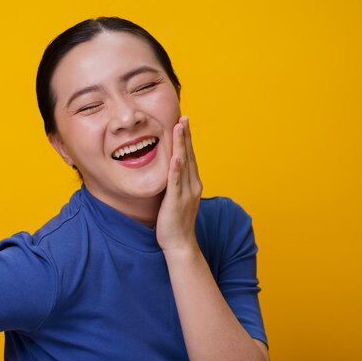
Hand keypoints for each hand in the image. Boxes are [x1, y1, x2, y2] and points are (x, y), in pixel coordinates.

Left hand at [156, 116, 202, 251]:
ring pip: (184, 164)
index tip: (183, 122)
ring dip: (182, 144)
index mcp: (192, 184)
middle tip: (184, 116)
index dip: (186, 139)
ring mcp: (186, 193)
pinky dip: (177, 168)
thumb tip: (168, 171)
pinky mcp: (176, 202)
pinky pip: (176, 182)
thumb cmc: (175, 222)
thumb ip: (175, 183)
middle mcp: (192, 185)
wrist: (180, 244)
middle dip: (186, 135)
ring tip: (180, 127)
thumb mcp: (176, 198)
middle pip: (190, 155)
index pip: (190, 156)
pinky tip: (176, 156)